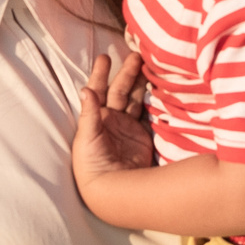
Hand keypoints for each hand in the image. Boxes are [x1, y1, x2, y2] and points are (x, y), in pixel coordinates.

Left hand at [72, 51, 153, 192]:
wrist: (110, 190)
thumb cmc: (91, 164)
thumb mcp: (87, 138)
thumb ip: (89, 114)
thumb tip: (85, 89)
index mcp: (96, 118)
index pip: (98, 91)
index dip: (101, 74)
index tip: (106, 57)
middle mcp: (111, 120)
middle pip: (120, 91)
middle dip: (127, 73)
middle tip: (137, 55)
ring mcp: (128, 127)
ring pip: (135, 99)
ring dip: (141, 83)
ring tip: (149, 65)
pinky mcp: (143, 136)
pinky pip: (148, 113)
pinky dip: (153, 101)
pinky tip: (160, 87)